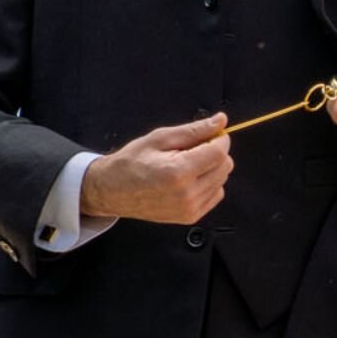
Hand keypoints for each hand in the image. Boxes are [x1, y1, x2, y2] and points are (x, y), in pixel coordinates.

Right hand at [80, 113, 232, 223]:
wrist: (111, 191)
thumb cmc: (130, 163)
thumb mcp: (159, 138)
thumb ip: (194, 130)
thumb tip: (221, 121)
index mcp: (178, 172)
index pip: (220, 152)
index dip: (219, 139)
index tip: (211, 134)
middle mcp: (187, 194)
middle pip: (225, 166)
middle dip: (214, 153)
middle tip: (191, 150)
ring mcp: (189, 208)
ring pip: (222, 180)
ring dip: (210, 169)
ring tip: (184, 165)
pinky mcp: (190, 216)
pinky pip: (216, 194)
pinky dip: (208, 184)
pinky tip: (188, 179)